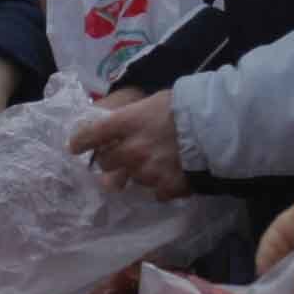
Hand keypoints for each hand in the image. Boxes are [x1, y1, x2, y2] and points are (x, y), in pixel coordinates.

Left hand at [65, 88, 188, 198]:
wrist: (218, 128)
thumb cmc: (187, 107)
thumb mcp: (155, 101)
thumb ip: (134, 116)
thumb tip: (122, 125)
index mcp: (127, 123)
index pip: (91, 134)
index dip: (80, 141)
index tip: (75, 146)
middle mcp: (131, 150)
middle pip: (106, 162)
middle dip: (111, 159)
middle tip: (122, 155)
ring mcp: (147, 172)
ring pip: (132, 178)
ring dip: (140, 172)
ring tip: (160, 161)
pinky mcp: (165, 188)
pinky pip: (156, 192)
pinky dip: (162, 185)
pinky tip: (175, 174)